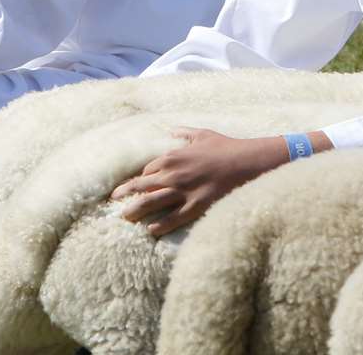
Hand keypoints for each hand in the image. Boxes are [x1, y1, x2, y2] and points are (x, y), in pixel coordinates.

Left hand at [110, 128, 322, 235]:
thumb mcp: (202, 134)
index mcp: (173, 156)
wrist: (248, 162)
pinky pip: (172, 219)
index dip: (138, 180)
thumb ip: (184, 134)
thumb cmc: (226, 147)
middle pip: (141, 186)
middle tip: (113, 201)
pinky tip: (150, 231)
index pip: (146, 171)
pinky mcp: (196, 207)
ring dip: (135, 211)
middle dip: (125, 194)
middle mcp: (173, 174)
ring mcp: (184, 192)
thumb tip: (171, 131)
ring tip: (124, 218)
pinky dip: (159, 225)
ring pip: (151, 203)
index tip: (131, 186)